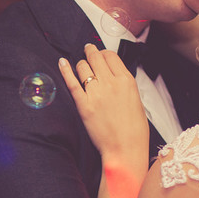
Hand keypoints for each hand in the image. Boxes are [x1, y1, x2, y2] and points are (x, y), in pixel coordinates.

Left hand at [58, 44, 148, 182]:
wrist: (125, 149)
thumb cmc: (133, 130)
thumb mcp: (136, 100)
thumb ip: (124, 85)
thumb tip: (113, 76)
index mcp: (127, 81)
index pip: (111, 56)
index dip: (104, 53)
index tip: (100, 53)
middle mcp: (111, 84)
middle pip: (96, 57)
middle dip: (91, 51)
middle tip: (88, 48)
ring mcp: (96, 94)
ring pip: (83, 67)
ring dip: (81, 63)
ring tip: (81, 64)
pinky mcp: (83, 105)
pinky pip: (72, 82)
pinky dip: (65, 70)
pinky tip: (62, 62)